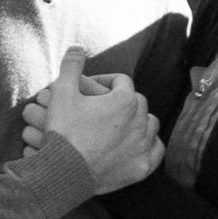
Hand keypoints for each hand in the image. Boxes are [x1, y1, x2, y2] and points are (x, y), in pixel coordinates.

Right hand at [35, 45, 161, 194]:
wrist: (64, 171)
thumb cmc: (63, 132)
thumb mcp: (61, 93)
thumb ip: (71, 66)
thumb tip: (77, 47)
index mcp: (124, 100)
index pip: (121, 81)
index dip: (105, 81)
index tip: (91, 87)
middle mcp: (140, 121)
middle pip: (138, 102)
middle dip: (122, 100)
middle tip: (103, 106)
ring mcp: (143, 145)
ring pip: (150, 124)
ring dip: (139, 121)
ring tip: (121, 124)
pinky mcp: (141, 167)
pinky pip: (156, 151)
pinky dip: (149, 145)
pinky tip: (138, 144)